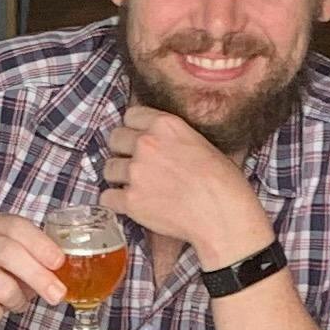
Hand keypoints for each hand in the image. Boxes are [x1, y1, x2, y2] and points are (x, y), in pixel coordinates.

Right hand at [0, 217, 71, 329]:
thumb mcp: (18, 266)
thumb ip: (38, 262)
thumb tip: (67, 272)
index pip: (18, 227)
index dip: (41, 244)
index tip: (59, 262)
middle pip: (9, 253)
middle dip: (38, 276)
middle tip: (57, 294)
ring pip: (1, 286)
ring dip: (16, 301)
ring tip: (14, 303)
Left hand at [101, 104, 273, 270]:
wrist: (222, 214)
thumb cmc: (222, 182)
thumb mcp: (201, 142)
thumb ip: (173, 137)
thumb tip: (162, 143)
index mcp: (165, 125)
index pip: (130, 115)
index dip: (134, 129)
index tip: (139, 139)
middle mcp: (146, 144)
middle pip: (115, 138)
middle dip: (123, 151)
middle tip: (137, 164)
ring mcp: (135, 172)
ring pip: (109, 168)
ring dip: (118, 177)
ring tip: (137, 187)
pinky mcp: (130, 200)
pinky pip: (107, 197)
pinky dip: (116, 202)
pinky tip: (130, 204)